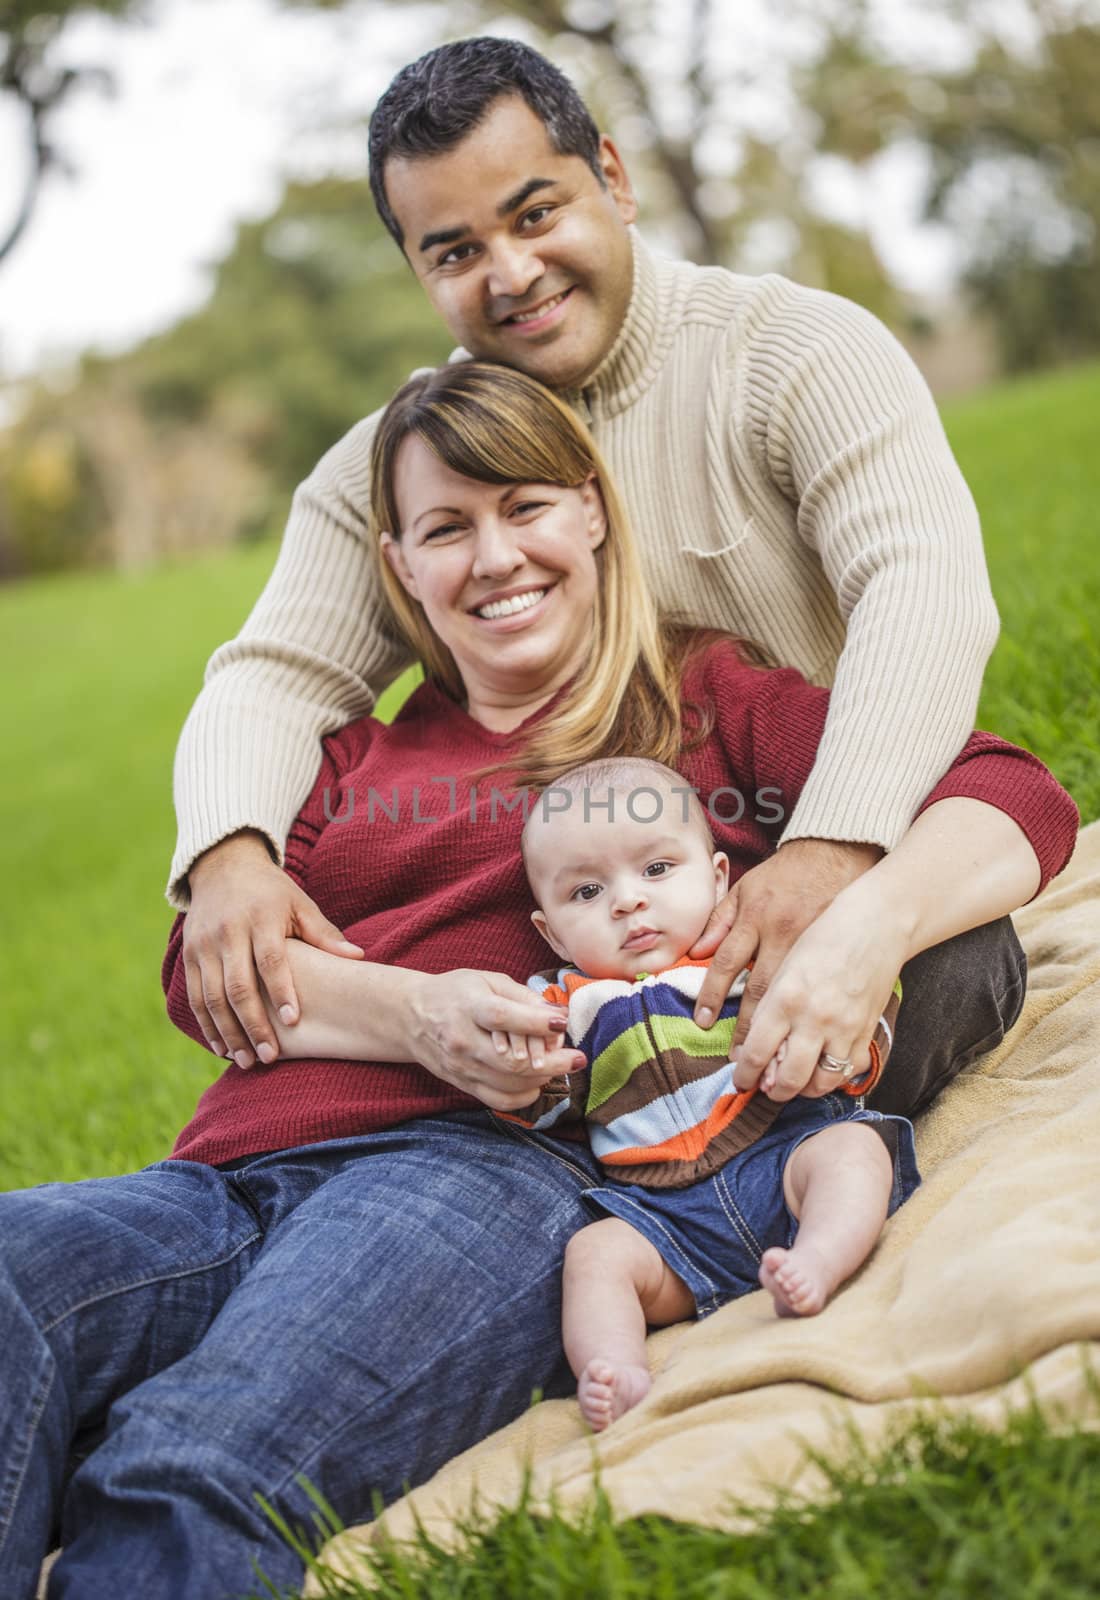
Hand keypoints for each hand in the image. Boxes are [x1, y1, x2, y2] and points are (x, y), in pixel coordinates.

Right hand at [184, 831, 363, 1067]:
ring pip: (211, 997)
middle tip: (270, 1057)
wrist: (223, 866)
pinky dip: (207, 1025)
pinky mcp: (189, 955)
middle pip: (237, 985)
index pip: (270, 959)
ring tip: (247, 1061)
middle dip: (253, 1024)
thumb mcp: (300, 903)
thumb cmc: (271, 891)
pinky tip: (223, 1048)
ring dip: (228, 1033)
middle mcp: (227, 932)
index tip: (294, 1021)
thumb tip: (359, 957)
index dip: (282, 990)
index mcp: (260, 918)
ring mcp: (203, 945)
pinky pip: (194, 997)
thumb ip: (325, 933)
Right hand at [407, 970, 584, 1111]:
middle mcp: (462, 1041)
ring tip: (560, 1066)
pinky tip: (537, 1082)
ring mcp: (462, 1068)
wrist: (411, 1017)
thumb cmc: (455, 993)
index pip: (504, 1018)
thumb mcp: (487, 980)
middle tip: (577, 1057)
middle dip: (553, 1062)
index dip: (537, 1023)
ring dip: (543, 1078)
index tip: (563, 1022)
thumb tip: (557, 1014)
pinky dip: (525, 1095)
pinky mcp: (463, 1084)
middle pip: (512, 1062)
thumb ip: (523, 996)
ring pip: (510, 1084)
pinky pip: (499, 1100)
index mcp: (468, 1007)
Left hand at [691, 837, 881, 1049]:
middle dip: (747, 1028)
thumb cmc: (787, 874)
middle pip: (760, 990)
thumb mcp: (746, 887)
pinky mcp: (835, 953)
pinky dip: (817, 1023)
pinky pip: (824, 994)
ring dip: (781, 1036)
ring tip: (772, 1068)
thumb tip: (696, 953)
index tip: (703, 1022)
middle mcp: (782, 935)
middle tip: (738, 1062)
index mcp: (756, 918)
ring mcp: (814, 948)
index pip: (727, 962)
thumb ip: (720, 920)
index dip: (712, 995)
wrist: (840, 854)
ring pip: (794, 1000)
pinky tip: (813, 1049)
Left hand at [726, 872, 907, 1100]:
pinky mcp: (867, 1031)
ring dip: (803, 1090)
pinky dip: (833, 1077)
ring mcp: (844, 1029)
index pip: (757, 1052)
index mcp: (785, 997)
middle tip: (766, 1089)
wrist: (877, 923)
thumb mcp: (784, 963)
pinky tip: (823, 1070)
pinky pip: (848, 1070)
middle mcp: (814, 1018)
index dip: (745, 1074)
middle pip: (788, 1079)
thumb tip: (754, 1041)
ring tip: (793, 1083)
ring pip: (820, 1083)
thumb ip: (767, 1001)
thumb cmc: (824, 934)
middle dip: (773, 1092)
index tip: (740, 1080)